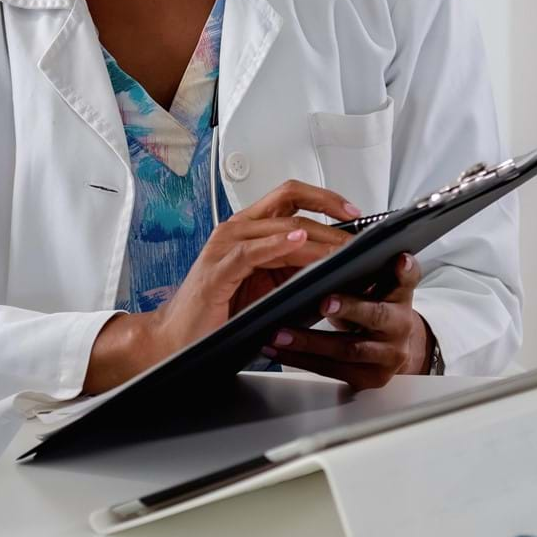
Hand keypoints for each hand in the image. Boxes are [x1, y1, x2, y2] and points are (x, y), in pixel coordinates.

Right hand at [84, 180, 355, 392]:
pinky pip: (252, 251)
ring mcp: (225, 246)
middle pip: (289, 203)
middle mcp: (236, 230)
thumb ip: (296, 268)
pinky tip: (298, 244)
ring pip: (279, 226)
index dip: (325, 199)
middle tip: (358, 235)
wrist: (177, 339)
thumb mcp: (269, 286)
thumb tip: (340, 263)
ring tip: (342, 248)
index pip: (290, 197)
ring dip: (316, 236)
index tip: (355, 213)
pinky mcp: (218, 269)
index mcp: (249, 230)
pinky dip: (277, 244)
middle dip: (329, 214)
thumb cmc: (220, 314)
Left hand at [263, 252, 430, 388]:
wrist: (392, 349)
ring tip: (279, 332)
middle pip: (376, 316)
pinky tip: (277, 349)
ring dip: (308, 341)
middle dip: (349, 308)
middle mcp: (398, 327)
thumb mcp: (374, 286)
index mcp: (400, 298)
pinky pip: (331, 369)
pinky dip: (299, 359)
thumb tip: (322, 244)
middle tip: (323, 301)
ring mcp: (385, 356)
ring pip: (347, 349)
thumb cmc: (373, 309)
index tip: (397, 259)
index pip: (407, 280)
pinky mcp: (368, 378)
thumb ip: (361, 269)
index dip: (404, 271)